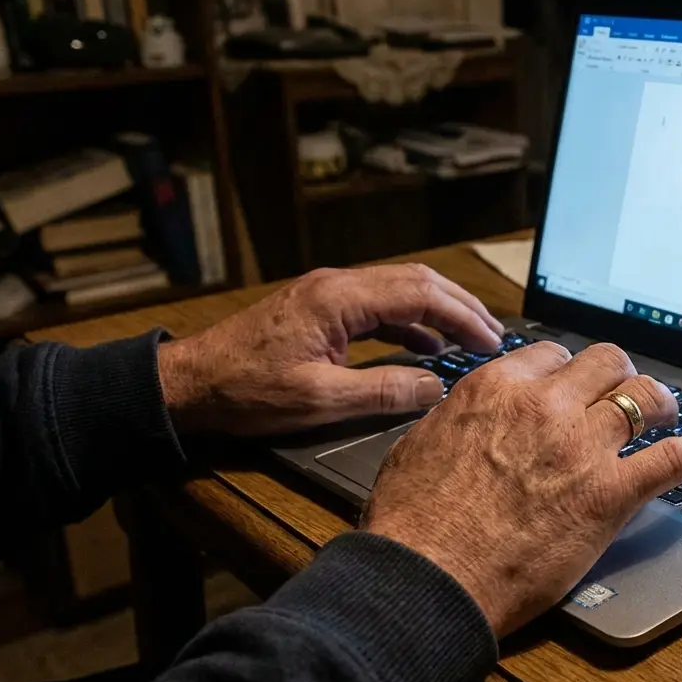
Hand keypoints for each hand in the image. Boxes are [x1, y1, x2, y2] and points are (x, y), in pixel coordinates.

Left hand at [157, 264, 504, 435]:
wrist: (188, 385)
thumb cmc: (244, 391)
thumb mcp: (320, 400)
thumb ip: (384, 392)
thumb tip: (435, 388)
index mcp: (339, 299)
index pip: (421, 293)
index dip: (463, 316)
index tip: (490, 342)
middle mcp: (336, 286)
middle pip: (417, 281)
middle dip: (460, 306)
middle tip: (493, 335)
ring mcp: (328, 295)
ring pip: (399, 289)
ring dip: (438, 311)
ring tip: (469, 339)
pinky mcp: (320, 311)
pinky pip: (378, 306)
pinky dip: (410, 321)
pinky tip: (425, 346)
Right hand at [360, 342, 681, 636]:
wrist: (428, 576)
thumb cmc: (413, 522)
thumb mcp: (420, 444)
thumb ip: (457, 419)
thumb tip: (468, 414)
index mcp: (497, 388)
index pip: (552, 354)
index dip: (568, 370)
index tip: (574, 383)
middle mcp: (546, 406)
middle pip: (605, 362)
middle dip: (619, 374)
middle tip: (625, 390)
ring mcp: (582, 447)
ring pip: (643, 398)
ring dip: (660, 402)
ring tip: (668, 412)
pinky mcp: (609, 494)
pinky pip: (669, 459)